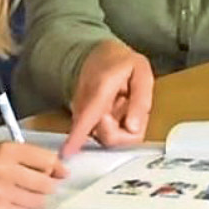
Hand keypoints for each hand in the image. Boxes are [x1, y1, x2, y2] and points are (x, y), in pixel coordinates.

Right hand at [0, 140, 66, 208]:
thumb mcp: (3, 150)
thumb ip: (32, 156)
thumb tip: (62, 171)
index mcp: (7, 151)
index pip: (47, 159)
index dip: (56, 168)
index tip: (59, 172)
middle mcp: (3, 170)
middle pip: (46, 183)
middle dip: (48, 185)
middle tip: (40, 184)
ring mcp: (0, 192)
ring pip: (39, 200)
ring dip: (38, 199)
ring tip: (24, 193)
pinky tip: (15, 201)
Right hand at [62, 40, 154, 159]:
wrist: (101, 57)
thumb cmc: (121, 64)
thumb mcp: (141, 73)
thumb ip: (140, 101)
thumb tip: (133, 127)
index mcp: (100, 90)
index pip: (88, 117)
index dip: (77, 136)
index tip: (66, 151)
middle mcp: (85, 105)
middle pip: (106, 136)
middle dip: (126, 130)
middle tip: (131, 106)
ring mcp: (82, 114)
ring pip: (106, 136)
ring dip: (121, 125)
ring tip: (123, 102)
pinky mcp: (83, 120)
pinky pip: (103, 132)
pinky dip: (115, 124)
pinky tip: (116, 108)